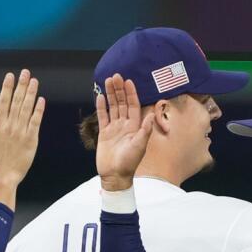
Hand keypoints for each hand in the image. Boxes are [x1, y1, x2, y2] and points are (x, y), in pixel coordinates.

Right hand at [0, 70, 44, 206]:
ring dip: (31, 93)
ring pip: (26, 108)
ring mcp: (20, 132)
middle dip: (21, 85)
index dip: (7, 87)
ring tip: (34, 81)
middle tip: (25, 72)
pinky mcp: (31, 140)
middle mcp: (10, 125)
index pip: (3, 100)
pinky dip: (38, 110)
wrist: (3, 175)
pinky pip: (35, 122)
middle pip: (16, 101)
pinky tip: (41, 100)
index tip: (10, 75)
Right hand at [93, 73, 153, 191]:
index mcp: (134, 127)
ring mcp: (114, 128)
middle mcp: (124, 125)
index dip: (131, 93)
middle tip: (116, 76)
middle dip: (119, 89)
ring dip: (110, 94)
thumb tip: (151, 114)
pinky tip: (100, 96)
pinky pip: (102, 117)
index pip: (133, 106)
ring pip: (112, 107)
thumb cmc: (129, 163)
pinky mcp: (104, 133)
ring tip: (107, 81)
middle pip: (121, 103)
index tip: (128, 81)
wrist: (115, 176)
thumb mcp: (139, 146)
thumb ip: (145, 130)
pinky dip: (101, 107)